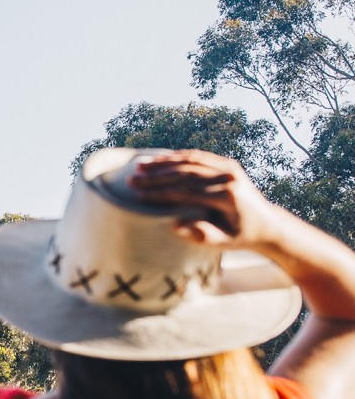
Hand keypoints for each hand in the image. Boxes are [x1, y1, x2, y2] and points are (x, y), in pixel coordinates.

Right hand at [125, 150, 283, 249]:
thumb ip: (203, 235)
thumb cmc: (241, 236)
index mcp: (227, 195)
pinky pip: (198, 157)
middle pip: (185, 173)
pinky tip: (158, 160)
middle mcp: (228, 176)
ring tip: (139, 166)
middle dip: (155, 176)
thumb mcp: (225, 242)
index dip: (160, 192)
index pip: (186, 191)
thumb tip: (177, 226)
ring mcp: (228, 167)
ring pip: (190, 160)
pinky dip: (177, 157)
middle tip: (132, 179)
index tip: (138, 195)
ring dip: (163, 162)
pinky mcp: (226, 164)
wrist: (267, 223)